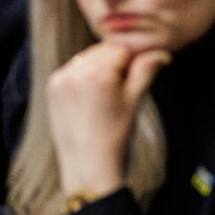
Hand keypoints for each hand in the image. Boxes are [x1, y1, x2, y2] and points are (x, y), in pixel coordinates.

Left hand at [45, 42, 169, 195]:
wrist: (87, 165)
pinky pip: (72, 70)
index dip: (134, 57)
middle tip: (126, 81)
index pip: (121, 48)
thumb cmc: (115, 136)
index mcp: (98, 74)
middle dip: (116, 60)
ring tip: (108, 91)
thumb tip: (161, 53)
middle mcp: (75, 72)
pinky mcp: (52, 88)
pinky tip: (92, 94)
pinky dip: (83, 74)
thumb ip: (146, 70)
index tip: (142, 67)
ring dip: (99, 65)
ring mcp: (61, 80)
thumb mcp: (134, 101)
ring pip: (86, 58)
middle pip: (102, 50)